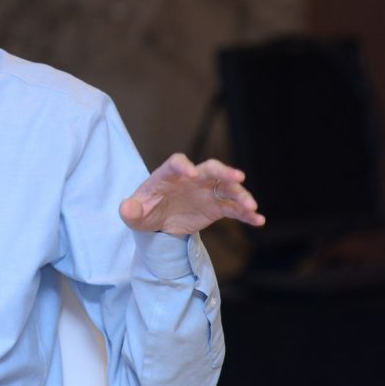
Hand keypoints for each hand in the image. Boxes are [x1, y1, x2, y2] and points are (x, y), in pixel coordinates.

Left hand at [119, 153, 264, 234]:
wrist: (159, 221)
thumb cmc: (145, 210)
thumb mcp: (134, 214)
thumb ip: (130, 210)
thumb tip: (126, 208)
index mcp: (168, 175)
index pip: (176, 164)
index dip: (183, 166)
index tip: (191, 174)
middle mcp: (191, 179)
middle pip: (210, 169)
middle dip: (224, 170)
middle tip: (238, 176)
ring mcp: (206, 191)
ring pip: (227, 188)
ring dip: (241, 195)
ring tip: (251, 206)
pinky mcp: (216, 206)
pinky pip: (234, 208)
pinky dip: (246, 213)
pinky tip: (258, 220)